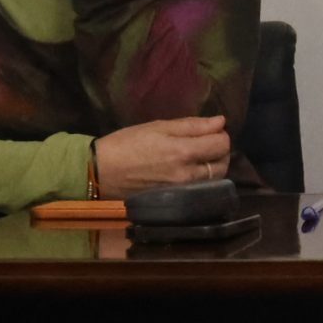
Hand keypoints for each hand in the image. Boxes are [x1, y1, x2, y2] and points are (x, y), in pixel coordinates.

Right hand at [94, 115, 231, 196]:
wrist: (100, 172)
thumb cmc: (127, 144)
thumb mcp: (158, 127)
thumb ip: (192, 125)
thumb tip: (220, 122)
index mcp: (183, 153)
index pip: (222, 145)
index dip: (221, 134)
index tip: (211, 130)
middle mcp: (187, 175)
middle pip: (223, 164)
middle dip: (220, 151)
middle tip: (206, 143)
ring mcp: (181, 191)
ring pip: (215, 179)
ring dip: (213, 166)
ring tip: (199, 157)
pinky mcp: (175, 201)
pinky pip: (201, 190)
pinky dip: (203, 179)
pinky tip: (190, 171)